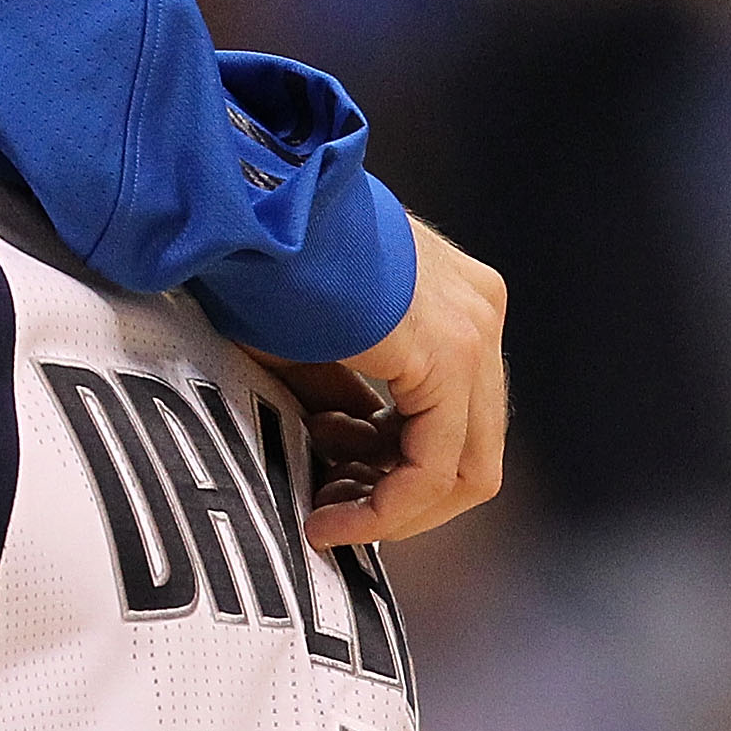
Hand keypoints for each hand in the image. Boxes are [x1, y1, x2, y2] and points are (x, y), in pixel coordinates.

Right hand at [258, 216, 504, 548]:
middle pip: (470, 448)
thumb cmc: (261, 263)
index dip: (392, 469)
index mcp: (456, 297)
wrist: (250, 211)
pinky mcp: (449, 356)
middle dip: (397, 495)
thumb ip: (345, 398)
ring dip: (392, 510)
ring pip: (465, 470)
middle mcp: (481, 312)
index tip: (328, 487)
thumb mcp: (313, 343)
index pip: (454, 415)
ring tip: (323, 517)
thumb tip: (350, 455)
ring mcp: (475, 332)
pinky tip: (329, 519)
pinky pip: (433, 467)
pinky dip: (385, 508)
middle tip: (329, 511)